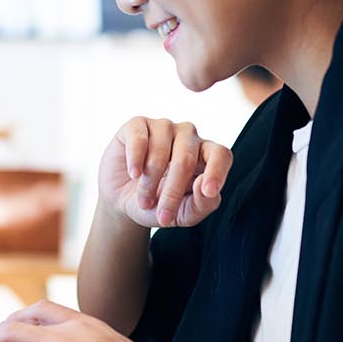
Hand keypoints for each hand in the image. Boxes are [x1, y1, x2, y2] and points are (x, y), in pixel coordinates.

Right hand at [98, 117, 231, 228]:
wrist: (122, 201)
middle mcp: (188, 137)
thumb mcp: (182, 215)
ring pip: (161, 150)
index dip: (217, 171)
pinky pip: (140, 138)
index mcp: (205, 156)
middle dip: (173, 191)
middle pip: (186, 159)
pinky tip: (134, 174)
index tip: (209, 192)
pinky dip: (136, 159)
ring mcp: (163, 127)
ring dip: (150, 181)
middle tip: (162, 216)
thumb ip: (202, 205)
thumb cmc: (158, 205)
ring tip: (144, 200)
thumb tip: (205, 187)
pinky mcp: (138, 125)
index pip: (220, 155)